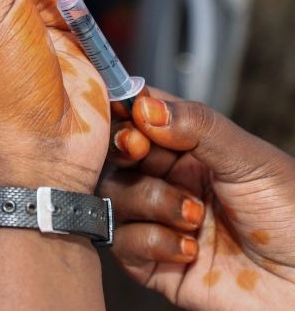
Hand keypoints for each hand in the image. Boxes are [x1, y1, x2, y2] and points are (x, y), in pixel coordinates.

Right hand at [100, 93, 294, 308]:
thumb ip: (200, 126)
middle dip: (127, 153)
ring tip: (193, 218)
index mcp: (193, 149)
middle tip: (140, 152)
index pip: (142, 117)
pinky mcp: (152, 264)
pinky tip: (190, 251)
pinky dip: (152, 242)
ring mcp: (158, 221)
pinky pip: (121, 243)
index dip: (128, 113)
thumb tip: (145, 105)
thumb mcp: (253, 162)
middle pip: (117, 154)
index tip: (133, 119)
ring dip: (150, 201)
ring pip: (114, 195)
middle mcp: (170, 181)